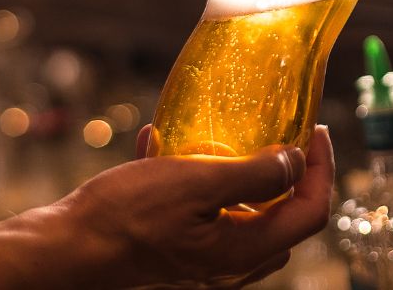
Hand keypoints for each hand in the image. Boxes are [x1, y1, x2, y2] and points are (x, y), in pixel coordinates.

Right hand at [56, 125, 335, 287]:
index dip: (322, 169)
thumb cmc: (128, 215)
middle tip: (284, 135)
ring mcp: (203, 258)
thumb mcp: (196, 183)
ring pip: (246, 217)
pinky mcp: (176, 247)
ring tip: (226, 138)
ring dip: (246, 177)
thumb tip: (295, 161)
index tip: (315, 130)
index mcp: (243, 249)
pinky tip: (165, 146)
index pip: (310, 213)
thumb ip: (254, 175)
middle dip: (293, 176)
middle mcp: (230, 262)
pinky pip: (205, 213)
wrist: (70, 245)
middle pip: (286, 220)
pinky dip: (199, 181)